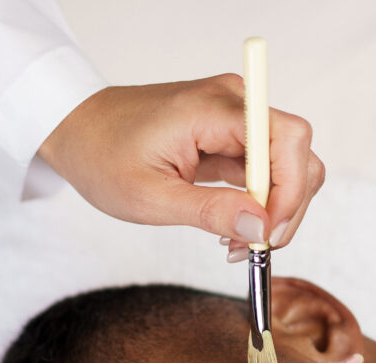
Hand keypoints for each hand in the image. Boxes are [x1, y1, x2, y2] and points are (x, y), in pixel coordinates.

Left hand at [39, 75, 324, 255]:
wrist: (77, 129)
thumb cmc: (102, 156)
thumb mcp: (150, 197)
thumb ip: (210, 212)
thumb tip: (262, 226)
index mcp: (213, 109)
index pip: (288, 140)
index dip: (290, 191)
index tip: (268, 234)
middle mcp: (234, 103)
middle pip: (297, 153)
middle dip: (288, 206)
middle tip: (256, 246)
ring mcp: (234, 116)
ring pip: (288, 165)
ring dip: (275, 209)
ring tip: (240, 242)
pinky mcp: (229, 134)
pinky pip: (265, 169)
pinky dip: (259, 203)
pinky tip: (234, 229)